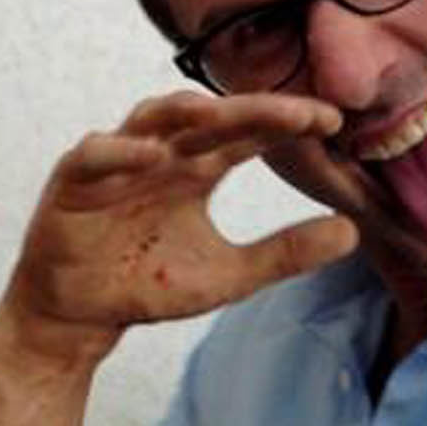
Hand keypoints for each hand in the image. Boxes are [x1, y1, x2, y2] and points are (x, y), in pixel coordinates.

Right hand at [5, 90, 356, 341]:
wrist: (83, 316)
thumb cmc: (150, 283)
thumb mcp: (230, 275)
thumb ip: (285, 253)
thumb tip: (352, 232)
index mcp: (198, 167)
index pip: (249, 133)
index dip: (287, 123)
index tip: (334, 121)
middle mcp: (161, 153)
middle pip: (210, 118)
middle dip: (252, 110)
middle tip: (299, 112)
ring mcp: (117, 161)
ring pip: (150, 120)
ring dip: (183, 112)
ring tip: (221, 111)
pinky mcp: (74, 181)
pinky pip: (95, 155)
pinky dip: (120, 151)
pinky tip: (151, 155)